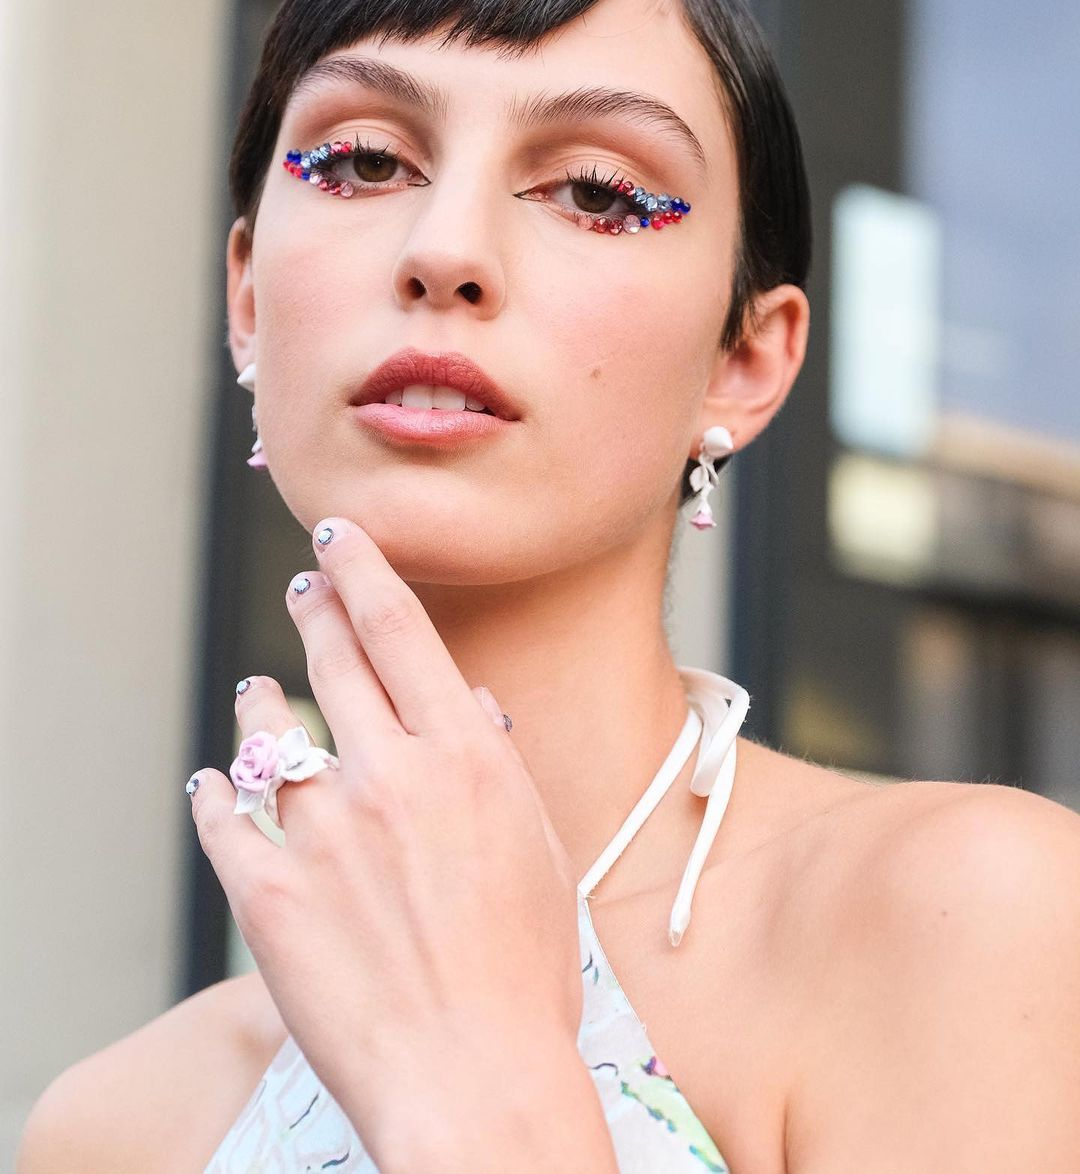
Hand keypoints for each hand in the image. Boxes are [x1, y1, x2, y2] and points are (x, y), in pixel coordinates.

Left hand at [187, 516, 583, 1152]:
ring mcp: (323, 832)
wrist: (474, 1078)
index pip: (402, 632)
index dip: (365, 571)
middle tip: (303, 588)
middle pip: (334, 661)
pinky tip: (210, 782)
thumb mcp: (541, 853)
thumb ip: (500, 772)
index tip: (341, 536)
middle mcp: (389, 776)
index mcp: (464, 758)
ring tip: (258, 687)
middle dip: (315, 609)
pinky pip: (224, 820)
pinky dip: (215, 794)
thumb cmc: (528, 974)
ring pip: (270, 734)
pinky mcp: (268, 894)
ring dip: (262, 702)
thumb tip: (473, 713)